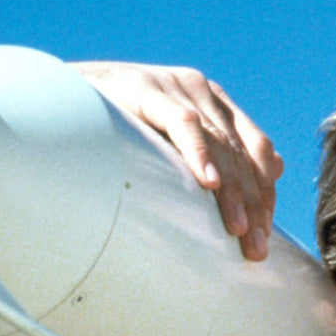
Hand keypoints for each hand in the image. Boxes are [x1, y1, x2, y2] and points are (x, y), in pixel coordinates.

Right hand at [73, 62, 282, 260]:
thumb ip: (219, 153)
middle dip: (253, 203)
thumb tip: (277, 169)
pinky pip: (182, 123)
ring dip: (231, 191)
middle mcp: (201, 91)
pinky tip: (208, 184)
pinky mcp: (147, 88)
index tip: (267, 235)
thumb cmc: (112, 127)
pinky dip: (198, 155)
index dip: (265, 192)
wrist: (58, 94)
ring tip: (237, 230)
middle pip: (242, 151)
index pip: (257, 149)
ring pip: (219, 142)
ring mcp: (176, 86)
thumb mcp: (169, 141)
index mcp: (212, 102)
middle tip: (256, 249)